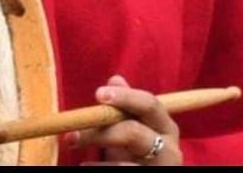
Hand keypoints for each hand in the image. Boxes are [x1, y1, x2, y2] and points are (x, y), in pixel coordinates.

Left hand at [68, 76, 182, 165]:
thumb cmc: (138, 150)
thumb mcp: (134, 124)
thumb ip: (126, 104)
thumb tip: (115, 79)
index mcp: (166, 126)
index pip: (149, 104)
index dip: (124, 97)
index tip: (98, 94)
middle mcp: (169, 149)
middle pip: (133, 132)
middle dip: (100, 131)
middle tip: (73, 134)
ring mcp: (161, 169)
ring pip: (125, 161)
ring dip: (96, 155)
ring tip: (75, 147)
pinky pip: (122, 172)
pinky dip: (99, 168)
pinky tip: (84, 165)